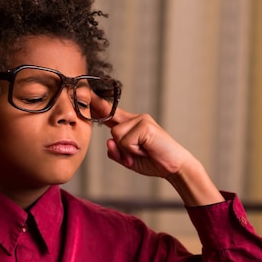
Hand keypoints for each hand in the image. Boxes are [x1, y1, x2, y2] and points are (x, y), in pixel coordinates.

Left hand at [92, 97, 223, 205]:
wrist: (175, 167)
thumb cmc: (153, 162)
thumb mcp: (128, 160)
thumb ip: (115, 152)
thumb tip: (108, 140)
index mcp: (130, 125)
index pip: (110, 113)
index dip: (97, 105)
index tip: (85, 94)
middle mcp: (136, 119)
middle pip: (112, 128)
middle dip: (121, 147)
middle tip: (140, 154)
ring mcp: (141, 120)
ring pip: (117, 135)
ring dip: (127, 150)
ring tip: (144, 152)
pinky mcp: (145, 125)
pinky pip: (125, 140)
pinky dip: (134, 150)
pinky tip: (147, 150)